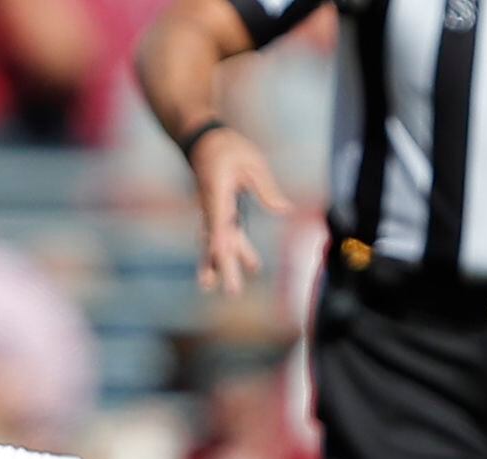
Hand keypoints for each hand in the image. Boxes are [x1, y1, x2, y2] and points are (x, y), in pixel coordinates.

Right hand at [190, 128, 290, 294]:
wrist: (201, 140)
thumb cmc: (227, 147)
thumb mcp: (252, 162)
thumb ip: (267, 188)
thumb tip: (284, 210)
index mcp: (217, 194)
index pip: (218, 224)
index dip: (220, 243)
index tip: (223, 259)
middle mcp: (212, 208)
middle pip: (216, 242)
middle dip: (223, 267)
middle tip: (231, 291)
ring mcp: (214, 212)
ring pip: (217, 244)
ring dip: (222, 266)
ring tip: (227, 290)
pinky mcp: (219, 213)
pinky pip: (225, 237)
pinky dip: (236, 252)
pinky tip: (253, 266)